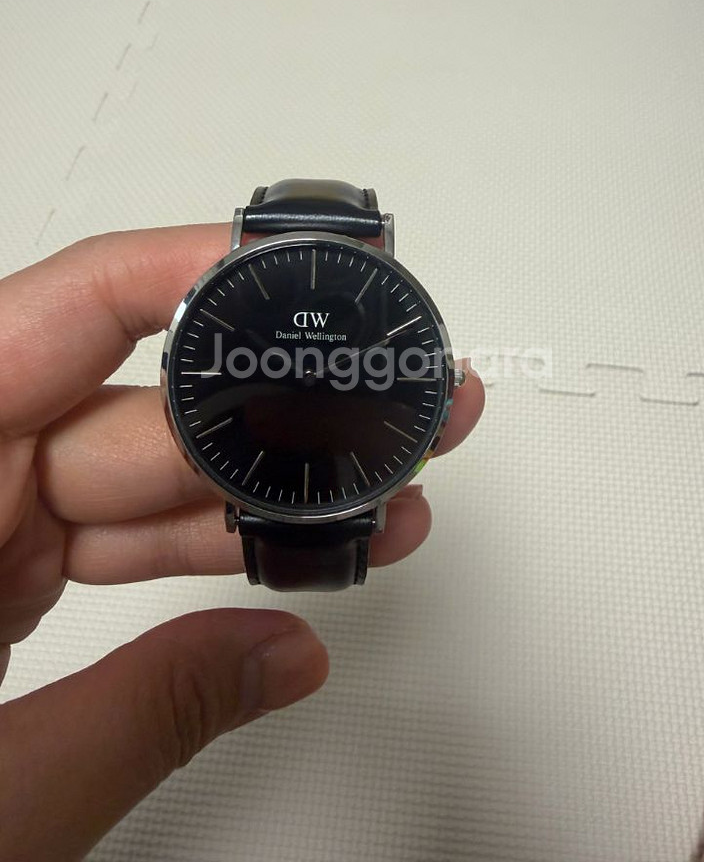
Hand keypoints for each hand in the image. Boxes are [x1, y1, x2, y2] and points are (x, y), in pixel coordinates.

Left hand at [0, 225, 484, 861]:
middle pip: (136, 410)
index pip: (56, 322)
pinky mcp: (6, 570)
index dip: (182, 277)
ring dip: (269, 488)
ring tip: (379, 493)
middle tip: (387, 401)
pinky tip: (300, 550)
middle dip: (278, 408)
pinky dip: (211, 545)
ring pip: (146, 479)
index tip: (289, 267)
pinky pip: (123, 535)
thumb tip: (283, 658)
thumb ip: (138, 714)